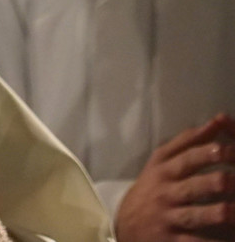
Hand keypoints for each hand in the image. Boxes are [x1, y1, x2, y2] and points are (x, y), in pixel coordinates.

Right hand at [116, 114, 234, 241]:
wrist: (126, 223)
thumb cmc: (153, 187)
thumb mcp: (162, 160)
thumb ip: (189, 140)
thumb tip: (218, 120)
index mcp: (165, 170)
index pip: (188, 158)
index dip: (211, 152)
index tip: (232, 148)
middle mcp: (167, 193)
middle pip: (194, 185)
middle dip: (218, 182)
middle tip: (234, 179)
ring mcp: (170, 217)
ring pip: (196, 215)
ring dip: (220, 213)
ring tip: (234, 210)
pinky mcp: (173, 240)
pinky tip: (226, 240)